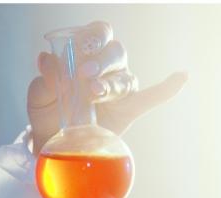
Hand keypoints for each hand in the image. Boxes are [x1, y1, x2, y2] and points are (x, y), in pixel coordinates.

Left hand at [27, 21, 187, 156]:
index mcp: (87, 53)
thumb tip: (45, 59)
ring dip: (111, 84)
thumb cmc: (47, 111)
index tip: (77, 48)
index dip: (92, 36)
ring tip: (94, 92)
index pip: (98, 33)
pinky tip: (181, 77)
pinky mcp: (127, 110)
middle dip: (101, 61)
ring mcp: (120, 88)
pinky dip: (166, 89)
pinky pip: (150, 98)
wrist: (52, 142)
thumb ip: (45, 80)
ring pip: (125, 78)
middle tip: (84, 73)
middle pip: (116, 52)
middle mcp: (108, 66)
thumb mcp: (39, 96)